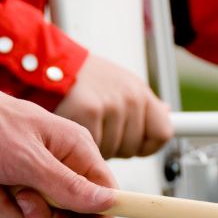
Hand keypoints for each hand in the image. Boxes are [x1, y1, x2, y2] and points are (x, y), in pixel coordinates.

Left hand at [0, 74, 117, 217]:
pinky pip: (10, 217)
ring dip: (8, 209)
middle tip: (20, 197)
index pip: (105, 194)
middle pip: (69, 216)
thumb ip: (70, 187)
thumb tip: (109, 202)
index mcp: (74, 149)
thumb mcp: (29, 159)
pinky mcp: (8, 189)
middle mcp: (57, 165)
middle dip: (39, 215)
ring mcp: (32, 179)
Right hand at [54, 54, 173, 158]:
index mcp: (140, 92)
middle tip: (98, 129)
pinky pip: (94, 148)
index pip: (163, 133)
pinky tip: (76, 127)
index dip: (147, 146)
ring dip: (98, 147)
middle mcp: (130, 97)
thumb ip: (144, 105)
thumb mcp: (120, 85)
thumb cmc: (83, 81)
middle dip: (116, 147)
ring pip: (114, 151)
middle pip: (133, 147)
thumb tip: (167, 113)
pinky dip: (82, 146)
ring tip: (86, 125)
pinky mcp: (90, 112)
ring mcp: (112, 104)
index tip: (133, 145)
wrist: (50, 66)